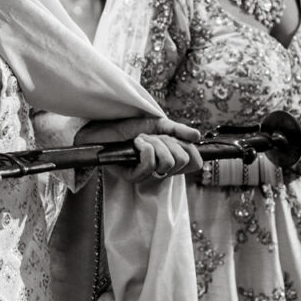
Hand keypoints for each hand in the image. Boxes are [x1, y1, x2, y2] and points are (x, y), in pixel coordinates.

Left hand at [77, 116, 203, 181]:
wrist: (104, 126)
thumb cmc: (129, 127)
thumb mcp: (158, 125)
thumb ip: (178, 130)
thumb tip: (197, 136)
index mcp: (169, 160)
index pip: (194, 163)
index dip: (189, 148)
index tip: (173, 138)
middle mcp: (160, 170)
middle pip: (182, 161)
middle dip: (168, 142)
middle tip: (152, 137)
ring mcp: (147, 175)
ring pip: (167, 163)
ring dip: (155, 144)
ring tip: (141, 139)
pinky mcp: (132, 176)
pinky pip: (150, 165)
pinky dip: (145, 148)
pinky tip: (135, 143)